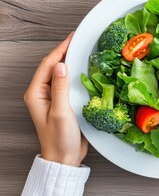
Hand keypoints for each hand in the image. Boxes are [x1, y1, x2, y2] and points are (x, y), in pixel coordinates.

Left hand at [24, 32, 87, 166]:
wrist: (64, 157)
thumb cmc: (59, 138)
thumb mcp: (60, 112)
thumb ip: (60, 88)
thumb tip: (61, 65)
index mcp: (36, 94)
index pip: (48, 65)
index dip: (60, 49)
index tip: (72, 38)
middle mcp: (42, 93)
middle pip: (52, 66)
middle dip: (64, 52)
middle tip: (78, 40)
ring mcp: (53, 97)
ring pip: (60, 74)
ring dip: (70, 62)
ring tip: (81, 50)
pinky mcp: (63, 102)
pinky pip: (68, 83)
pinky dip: (75, 74)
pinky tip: (84, 69)